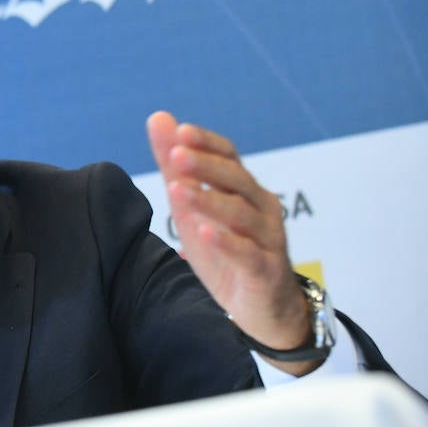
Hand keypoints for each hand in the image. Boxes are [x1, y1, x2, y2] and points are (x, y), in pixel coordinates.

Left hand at [146, 111, 318, 374]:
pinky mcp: (266, 271)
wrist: (261, 309)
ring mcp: (267, 239)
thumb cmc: (228, 250)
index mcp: (244, 189)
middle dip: (207, 167)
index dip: (207, 144)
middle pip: (237, 180)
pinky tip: (205, 233)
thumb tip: (159, 118)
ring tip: (179, 191)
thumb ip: (177, 166)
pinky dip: (228, 243)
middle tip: (178, 155)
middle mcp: (261, 208)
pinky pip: (249, 254)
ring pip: (242, 215)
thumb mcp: (194, 207)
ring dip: (209, 202)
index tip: (180, 132)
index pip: (229, 156)